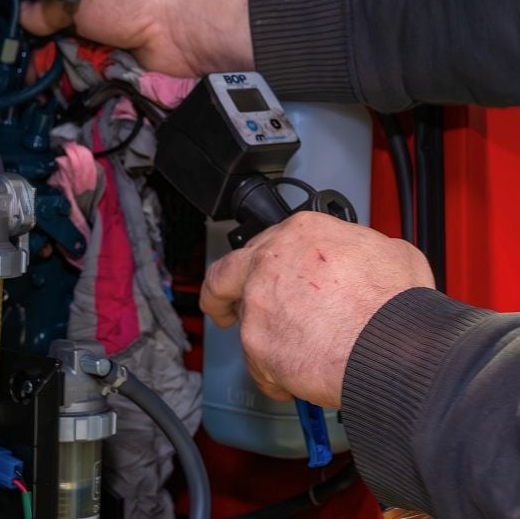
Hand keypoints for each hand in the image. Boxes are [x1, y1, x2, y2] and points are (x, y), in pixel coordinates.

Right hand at [20, 0, 252, 76]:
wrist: (177, 29)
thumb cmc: (131, 1)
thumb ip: (48, 9)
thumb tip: (22, 16)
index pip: (48, 14)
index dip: (31, 32)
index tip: (13, 51)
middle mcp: (93, 22)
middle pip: (57, 47)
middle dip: (42, 63)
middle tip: (23, 81)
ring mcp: (106, 50)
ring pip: (73, 69)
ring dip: (58, 82)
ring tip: (38, 97)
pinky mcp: (117, 74)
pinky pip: (93, 86)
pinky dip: (80, 93)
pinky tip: (62, 103)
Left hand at [200, 212, 434, 407]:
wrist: (394, 348)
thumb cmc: (395, 305)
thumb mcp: (389, 253)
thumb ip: (356, 250)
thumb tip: (357, 262)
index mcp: (300, 234)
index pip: (265, 243)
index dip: (264, 264)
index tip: (264, 276)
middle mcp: (270, 263)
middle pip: (225, 275)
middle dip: (220, 293)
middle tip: (225, 308)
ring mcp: (259, 304)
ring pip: (246, 326)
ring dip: (266, 342)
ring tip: (298, 357)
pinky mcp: (257, 346)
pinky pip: (259, 366)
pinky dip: (276, 376)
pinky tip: (299, 380)